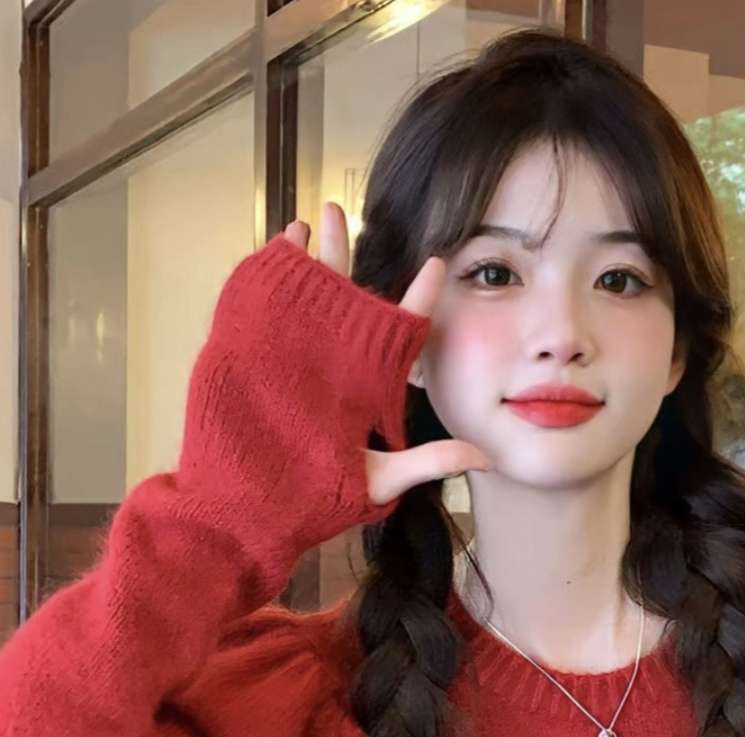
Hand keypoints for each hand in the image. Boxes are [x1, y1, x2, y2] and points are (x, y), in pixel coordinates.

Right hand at [283, 201, 491, 504]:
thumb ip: (429, 462)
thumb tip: (488, 458)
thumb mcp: (381, 480)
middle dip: (344, 254)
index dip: (418, 298)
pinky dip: (268, 277)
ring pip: (304, 297)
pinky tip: (278, 245)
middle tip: (346, 211)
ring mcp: (292, 360)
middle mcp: (332, 366)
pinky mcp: (255, 363)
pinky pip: (262, 311)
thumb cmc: (317, 500)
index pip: (398, 333)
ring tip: (312, 217)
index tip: (438, 263)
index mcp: (366, 387)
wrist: (252, 514)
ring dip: (308, 256)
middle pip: (344, 301)